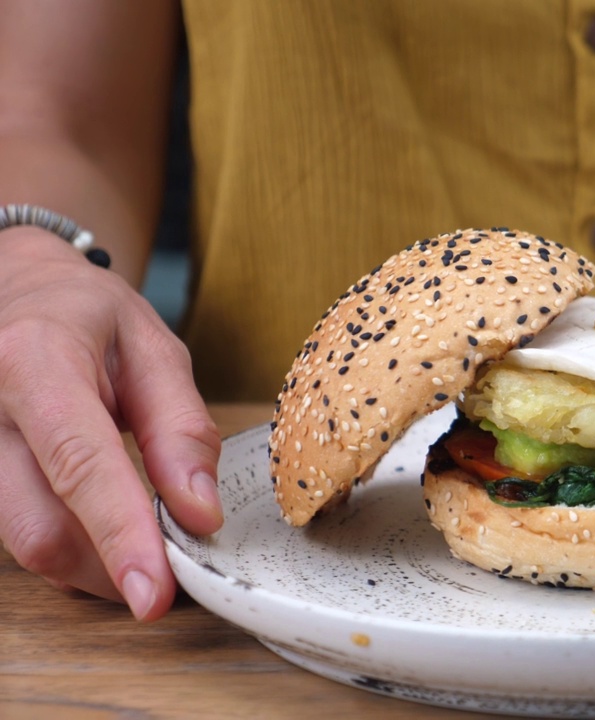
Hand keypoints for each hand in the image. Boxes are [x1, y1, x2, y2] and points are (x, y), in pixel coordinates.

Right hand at [0, 229, 221, 619]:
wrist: (10, 288)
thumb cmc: (85, 313)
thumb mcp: (154, 348)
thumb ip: (181, 428)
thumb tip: (201, 513)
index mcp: (36, 362)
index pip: (79, 466)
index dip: (120, 536)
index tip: (154, 595)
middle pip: (40, 527)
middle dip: (112, 568)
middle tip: (170, 570)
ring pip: (23, 544)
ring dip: (91, 563)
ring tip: (140, 539)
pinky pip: (14, 533)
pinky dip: (67, 545)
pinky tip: (98, 525)